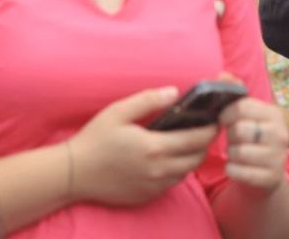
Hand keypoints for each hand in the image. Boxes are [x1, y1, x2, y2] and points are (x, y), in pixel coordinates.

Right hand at [69, 87, 217, 205]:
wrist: (72, 174)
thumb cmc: (95, 139)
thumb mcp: (118, 111)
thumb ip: (149, 99)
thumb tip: (175, 92)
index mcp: (154, 148)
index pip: (197, 140)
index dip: (211, 130)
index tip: (216, 120)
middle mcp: (158, 170)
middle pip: (197, 159)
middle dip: (205, 144)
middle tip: (205, 130)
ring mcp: (152, 186)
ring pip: (186, 173)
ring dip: (192, 158)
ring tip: (189, 143)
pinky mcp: (145, 196)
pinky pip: (171, 184)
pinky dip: (177, 171)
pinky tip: (169, 158)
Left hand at [220, 97, 288, 191]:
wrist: (269, 173)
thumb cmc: (254, 139)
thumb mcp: (248, 116)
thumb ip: (235, 95)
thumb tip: (222, 75)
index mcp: (274, 114)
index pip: (242, 107)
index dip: (226, 114)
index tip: (225, 120)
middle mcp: (280, 134)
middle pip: (238, 129)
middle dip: (230, 136)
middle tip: (235, 139)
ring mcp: (277, 157)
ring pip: (236, 152)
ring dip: (231, 154)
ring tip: (238, 153)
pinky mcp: (271, 178)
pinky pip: (236, 171)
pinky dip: (231, 170)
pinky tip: (238, 168)